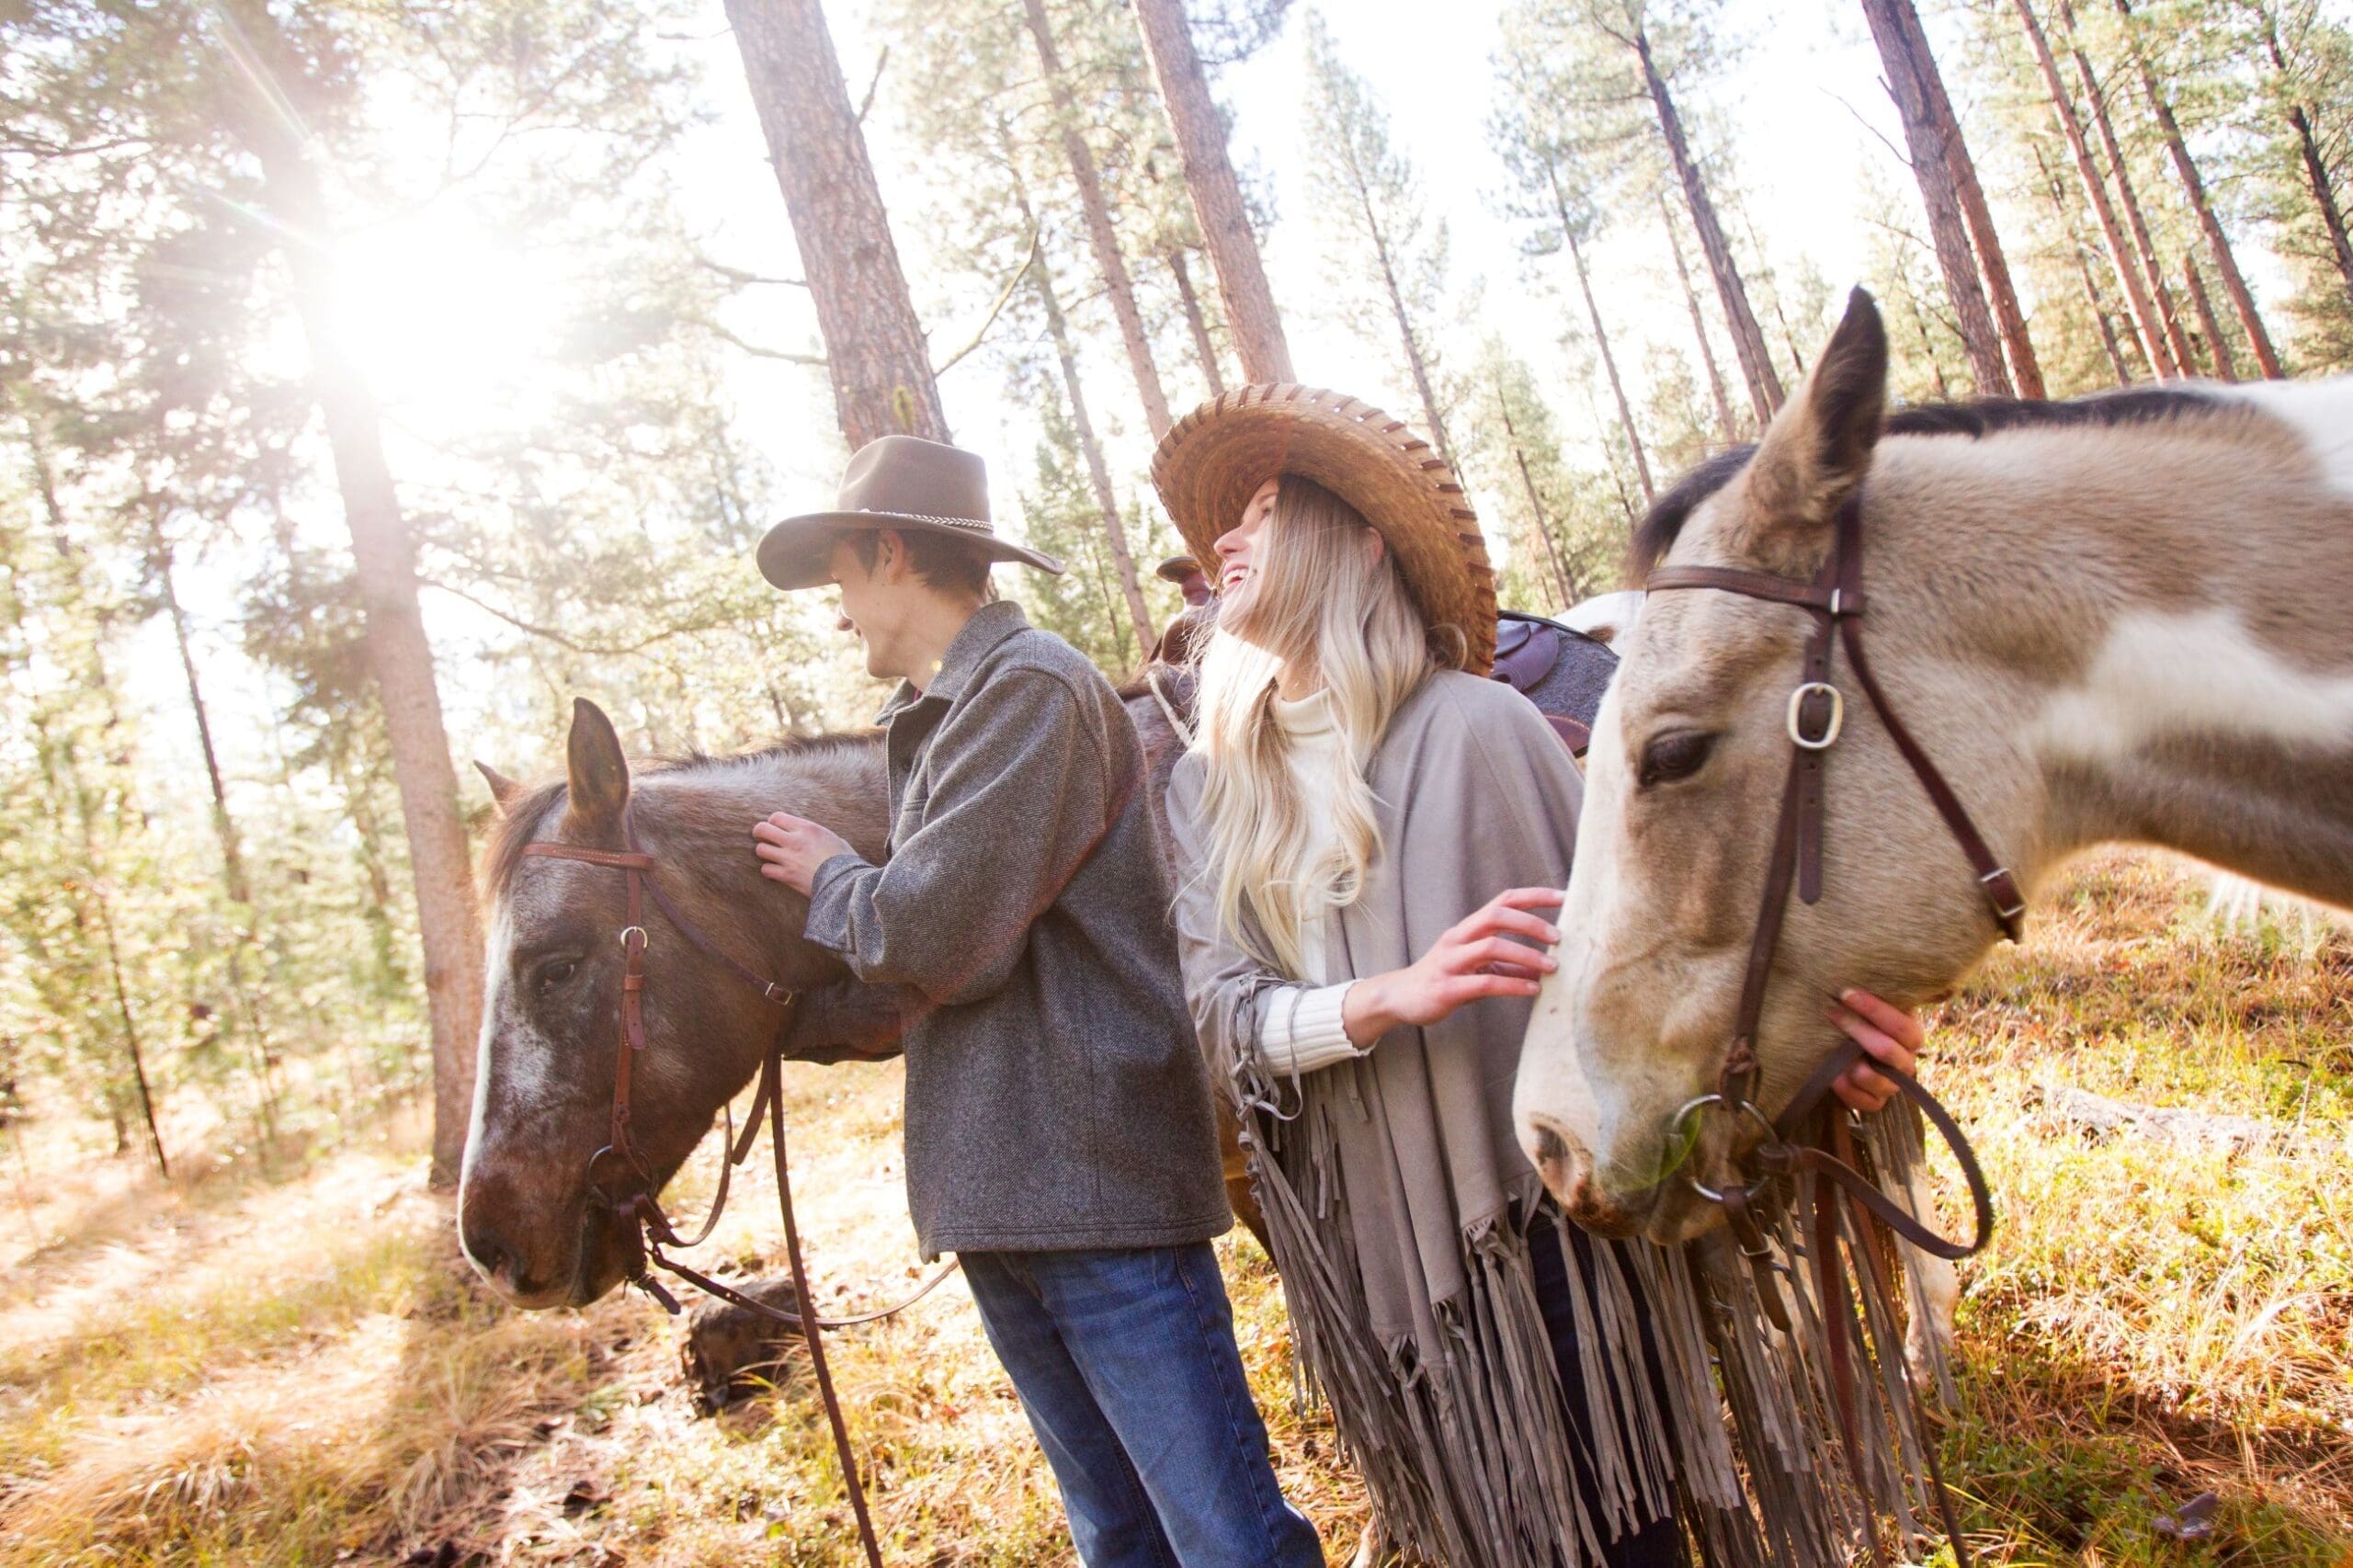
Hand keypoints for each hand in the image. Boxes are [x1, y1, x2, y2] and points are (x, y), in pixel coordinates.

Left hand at [752, 811, 854, 895]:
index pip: (776, 817)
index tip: (777, 828)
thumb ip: (816, 834)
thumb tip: (810, 835)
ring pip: (761, 850)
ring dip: (765, 852)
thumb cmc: (846, 861)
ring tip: (772, 856)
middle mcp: (795, 841)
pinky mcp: (787, 876)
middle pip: (762, 830)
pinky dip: (770, 870)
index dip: (774, 822)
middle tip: (763, 837)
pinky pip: (766, 870)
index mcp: (808, 828)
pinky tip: (777, 871)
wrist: (847, 883)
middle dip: (760, 833)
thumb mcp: (834, 839)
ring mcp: (789, 859)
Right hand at [1342, 887, 1561, 1046]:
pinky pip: (1485, 983)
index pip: (1504, 901)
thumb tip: (1543, 969)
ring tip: (1552, 967)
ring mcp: (1450, 962)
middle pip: (1497, 916)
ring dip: (1526, 955)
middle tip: (1560, 937)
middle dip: (1531, 923)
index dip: (1534, 896)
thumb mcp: (1477, 969)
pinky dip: (1513, 985)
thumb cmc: (1443, 980)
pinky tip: (1533, 990)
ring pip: (1491, 947)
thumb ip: (1508, 967)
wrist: (1399, 998)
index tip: (1564, 896)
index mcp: (1467, 929)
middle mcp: (1458, 939)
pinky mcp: (1446, 988)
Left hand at [1826, 988, 1924, 1112]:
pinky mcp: (1876, 1102)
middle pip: (1885, 1050)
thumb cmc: (1860, 1022)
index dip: (1874, 1010)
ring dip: (1849, 1062)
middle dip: (1855, 1029)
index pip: (1901, 1026)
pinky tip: (1832, 1075)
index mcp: (1911, 1035)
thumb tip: (1854, 967)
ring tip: (1831, 1045)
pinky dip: (1845, 1089)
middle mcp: (1907, 1062)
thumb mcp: (1869, 1008)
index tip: (1845, 994)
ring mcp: (1892, 1084)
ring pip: (1875, 1078)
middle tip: (1829, 1012)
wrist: (1848, 1051)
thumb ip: (1872, 995)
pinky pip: (1865, 1103)